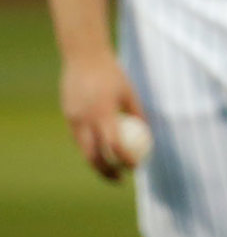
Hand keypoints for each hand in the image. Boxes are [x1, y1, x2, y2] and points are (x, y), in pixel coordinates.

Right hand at [60, 52, 145, 180]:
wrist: (84, 57)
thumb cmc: (112, 73)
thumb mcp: (129, 91)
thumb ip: (136, 112)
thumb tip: (148, 131)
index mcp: (103, 113)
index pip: (114, 145)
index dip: (125, 160)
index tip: (135, 168)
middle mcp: (85, 119)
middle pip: (93, 156)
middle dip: (106, 172)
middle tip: (120, 179)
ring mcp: (73, 119)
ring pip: (83, 149)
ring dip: (96, 162)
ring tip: (110, 169)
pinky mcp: (67, 116)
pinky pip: (78, 137)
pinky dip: (89, 146)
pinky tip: (100, 148)